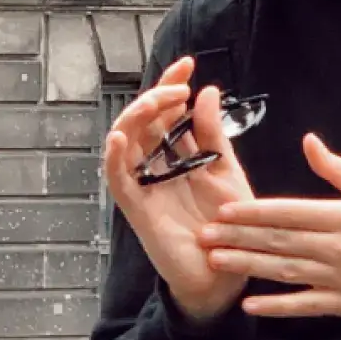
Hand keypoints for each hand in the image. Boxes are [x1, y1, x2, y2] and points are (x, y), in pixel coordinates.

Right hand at [103, 58, 254, 325]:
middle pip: (142, 122)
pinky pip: (118, 181)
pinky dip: (113, 158)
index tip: (187, 65)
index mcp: (177, 157)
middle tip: (179, 85)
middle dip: (156, 96)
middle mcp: (156, 168)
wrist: (225, 274)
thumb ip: (214, 136)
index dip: (171, 86)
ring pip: (124, 143)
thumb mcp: (226, 172)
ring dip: (136, 117)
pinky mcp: (138, 210)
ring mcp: (144, 187)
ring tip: (157, 101)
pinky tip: (118, 137)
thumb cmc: (226, 225)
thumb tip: (207, 92)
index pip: (166, 112)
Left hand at [200, 135, 340, 321]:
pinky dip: (276, 307)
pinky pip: (304, 307)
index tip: (224, 210)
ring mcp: (338, 279)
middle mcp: (337, 248)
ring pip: (284, 272)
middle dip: (239, 237)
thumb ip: (338, 168)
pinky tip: (248, 305)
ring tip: (216, 260)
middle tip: (204, 235)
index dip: (255, 212)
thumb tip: (307, 142)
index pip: (289, 212)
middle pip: (279, 242)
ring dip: (247, 266)